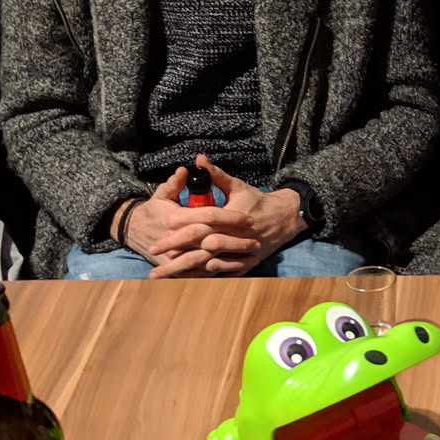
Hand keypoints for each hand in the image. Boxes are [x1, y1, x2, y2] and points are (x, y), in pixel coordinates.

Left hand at [145, 155, 306, 278]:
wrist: (285, 218)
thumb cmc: (257, 201)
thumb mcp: (237, 186)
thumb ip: (216, 175)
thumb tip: (198, 159)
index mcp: (229, 219)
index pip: (199, 227)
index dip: (179, 233)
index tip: (160, 236)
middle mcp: (234, 238)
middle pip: (199, 250)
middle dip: (175, 256)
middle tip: (154, 259)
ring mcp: (240, 254)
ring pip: (208, 265)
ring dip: (185, 271)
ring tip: (164, 274)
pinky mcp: (245, 265)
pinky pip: (221, 273)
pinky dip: (204, 277)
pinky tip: (186, 279)